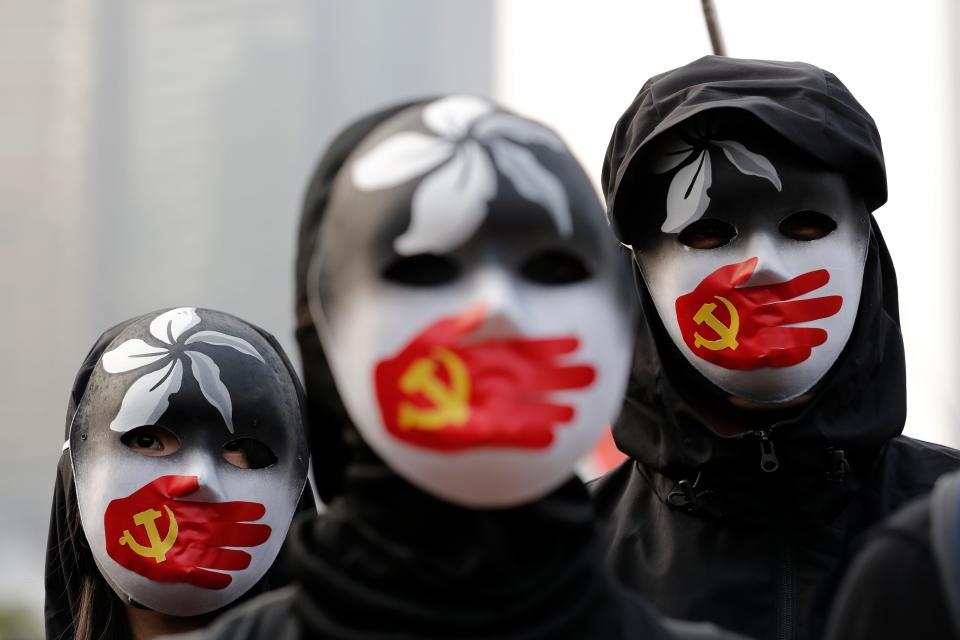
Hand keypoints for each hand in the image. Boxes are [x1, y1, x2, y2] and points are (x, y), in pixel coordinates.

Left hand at [104, 475, 270, 589]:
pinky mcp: (175, 568)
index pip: (225, 512)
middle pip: (226, 535)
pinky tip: (225, 579)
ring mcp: (187, 550)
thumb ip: (179, 485)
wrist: (116, 527)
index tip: (259, 511)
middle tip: (264, 534)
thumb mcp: (158, 489)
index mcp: (195, 512)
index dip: (243, 512)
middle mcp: (196, 532)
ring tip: (248, 558)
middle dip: (245, 535)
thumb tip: (198, 481)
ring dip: (232, 558)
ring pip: (216, 556)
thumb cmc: (139, 505)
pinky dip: (211, 578)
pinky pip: (197, 574)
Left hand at [375, 305, 595, 450]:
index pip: (525, 351)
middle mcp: (492, 382)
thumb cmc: (407, 366)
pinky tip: (551, 434)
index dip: (550, 348)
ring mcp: (488, 407)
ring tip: (573, 410)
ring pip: (527, 408)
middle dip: (561, 378)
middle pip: (534, 380)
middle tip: (590, 375)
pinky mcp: (478, 431)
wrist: (386, 397)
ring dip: (550, 409)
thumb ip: (461, 325)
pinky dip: (530, 434)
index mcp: (485, 357)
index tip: (575, 343)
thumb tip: (485, 307)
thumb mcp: (432, 337)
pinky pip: (511, 433)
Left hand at [675, 257, 841, 368]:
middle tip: (837, 303)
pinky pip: (773, 356)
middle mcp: (758, 317)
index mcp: (753, 298)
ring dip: (805, 335)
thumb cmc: (698, 302)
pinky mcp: (748, 354)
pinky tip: (804, 353)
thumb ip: (737, 275)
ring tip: (825, 334)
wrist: (683, 325)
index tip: (823, 277)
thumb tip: (756, 265)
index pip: (785, 291)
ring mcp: (755, 335)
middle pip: (791, 313)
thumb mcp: (716, 283)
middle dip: (813, 309)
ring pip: (787, 335)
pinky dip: (788, 355)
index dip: (804, 285)